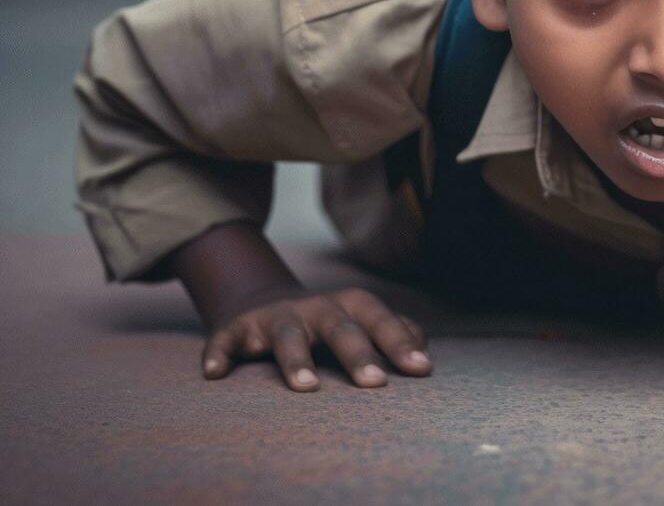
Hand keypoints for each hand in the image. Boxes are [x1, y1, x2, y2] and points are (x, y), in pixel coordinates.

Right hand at [202, 286, 431, 391]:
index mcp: (348, 305)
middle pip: (340, 327)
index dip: (399, 342)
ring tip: (306, 387)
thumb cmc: (327, 322)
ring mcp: (274, 317)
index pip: (379, 320)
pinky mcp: (236, 329)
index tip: (421, 369)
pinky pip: (225, 340)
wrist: (262, 301)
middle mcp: (314, 307)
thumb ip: (393, 332)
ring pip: (286, 334)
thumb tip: (424, 349)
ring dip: (296, 358)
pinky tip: (215, 373)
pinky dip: (219, 354)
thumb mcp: (359, 319)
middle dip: (358, 353)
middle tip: (375, 384)